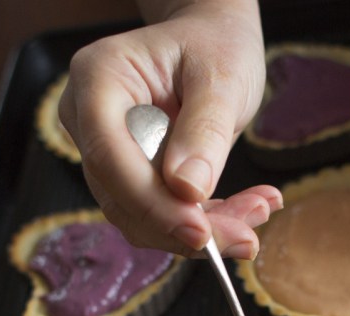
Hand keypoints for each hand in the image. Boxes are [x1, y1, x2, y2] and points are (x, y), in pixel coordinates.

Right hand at [58, 0, 279, 257]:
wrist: (211, 43)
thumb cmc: (214, 45)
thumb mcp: (222, 76)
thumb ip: (205, 131)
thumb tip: (187, 190)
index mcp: (98, 80)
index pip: (109, 157)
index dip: (152, 203)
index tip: (200, 231)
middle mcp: (89, 121)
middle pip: (123, 198)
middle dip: (185, 227)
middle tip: (247, 239)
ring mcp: (106, 153)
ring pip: (143, 218)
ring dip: (203, 230)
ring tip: (260, 210)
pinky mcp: (131, 178)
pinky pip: (162, 216)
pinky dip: (208, 222)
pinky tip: (251, 208)